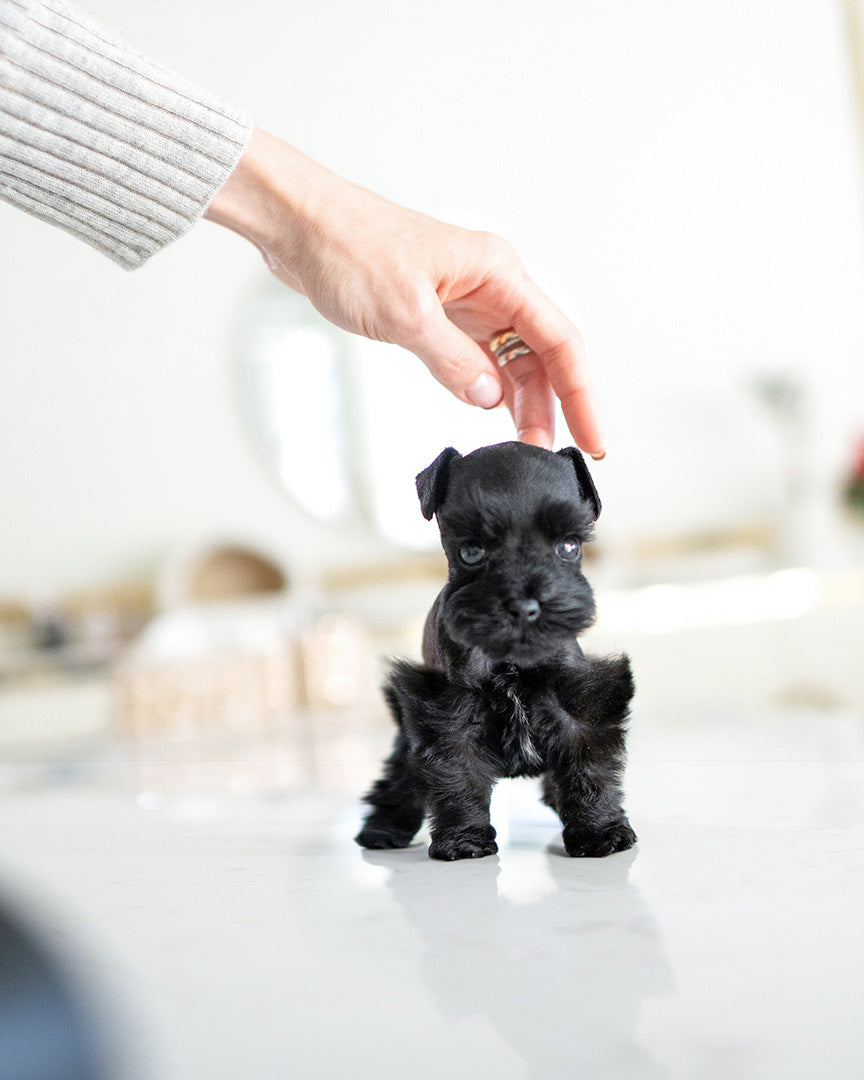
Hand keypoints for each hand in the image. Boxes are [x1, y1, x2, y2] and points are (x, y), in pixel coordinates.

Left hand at [205, 129, 603, 455]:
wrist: (300, 227)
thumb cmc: (349, 249)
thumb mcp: (404, 312)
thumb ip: (452, 360)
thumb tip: (491, 398)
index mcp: (498, 273)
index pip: (560, 341)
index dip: (581, 394)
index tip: (594, 438)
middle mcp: (491, 286)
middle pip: (542, 355)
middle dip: (550, 406)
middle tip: (545, 456)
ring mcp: (467, 301)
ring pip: (512, 359)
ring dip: (519, 403)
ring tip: (523, 446)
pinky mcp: (440, 314)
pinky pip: (479, 356)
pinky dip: (487, 388)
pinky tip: (491, 415)